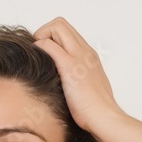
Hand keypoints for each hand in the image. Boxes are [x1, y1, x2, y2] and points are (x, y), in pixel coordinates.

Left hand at [32, 17, 124, 134]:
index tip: (45, 53)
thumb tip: (65, 85)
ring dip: (41, 37)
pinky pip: (49, 46)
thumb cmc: (95, 110)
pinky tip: (37, 63)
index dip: (52, 37)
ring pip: (56, 27)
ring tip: (38, 57)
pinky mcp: (70, 67)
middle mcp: (84, 51)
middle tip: (38, 52)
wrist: (103, 117)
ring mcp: (78, 57)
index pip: (68, 31)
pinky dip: (39, 48)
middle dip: (44, 32)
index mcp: (89, 55)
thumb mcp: (87, 88)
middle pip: (61, 23)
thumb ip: (79, 80)